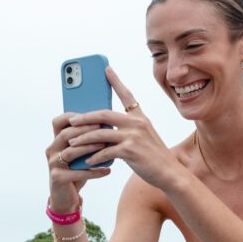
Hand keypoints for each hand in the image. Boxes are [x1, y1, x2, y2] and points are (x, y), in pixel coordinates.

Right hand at [45, 113, 111, 211]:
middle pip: (66, 134)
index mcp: (56, 141)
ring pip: (71, 152)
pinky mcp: (57, 178)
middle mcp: (52, 150)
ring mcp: (53, 164)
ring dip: (89, 148)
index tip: (94, 116)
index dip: (74, 116)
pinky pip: (76, 172)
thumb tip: (109, 126)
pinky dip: (93, 171)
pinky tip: (107, 170)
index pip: (59, 122)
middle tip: (104, 128)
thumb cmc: (77, 171)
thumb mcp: (81, 154)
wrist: (66, 197)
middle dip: (86, 130)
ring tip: (106, 146)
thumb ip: (88, 141)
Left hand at [67, 67, 181, 189]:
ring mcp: (134, 136)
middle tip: (72, 121)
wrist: (170, 172)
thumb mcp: (145, 138)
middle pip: (104, 114)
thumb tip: (106, 131)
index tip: (106, 69)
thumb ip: (128, 131)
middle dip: (85, 117)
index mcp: (141, 118)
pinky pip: (105, 152)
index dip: (116, 81)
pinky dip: (94, 157)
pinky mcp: (130, 151)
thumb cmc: (155, 157)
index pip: (127, 95)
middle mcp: (137, 124)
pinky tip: (88, 161)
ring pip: (100, 134)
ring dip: (83, 140)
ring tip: (72, 144)